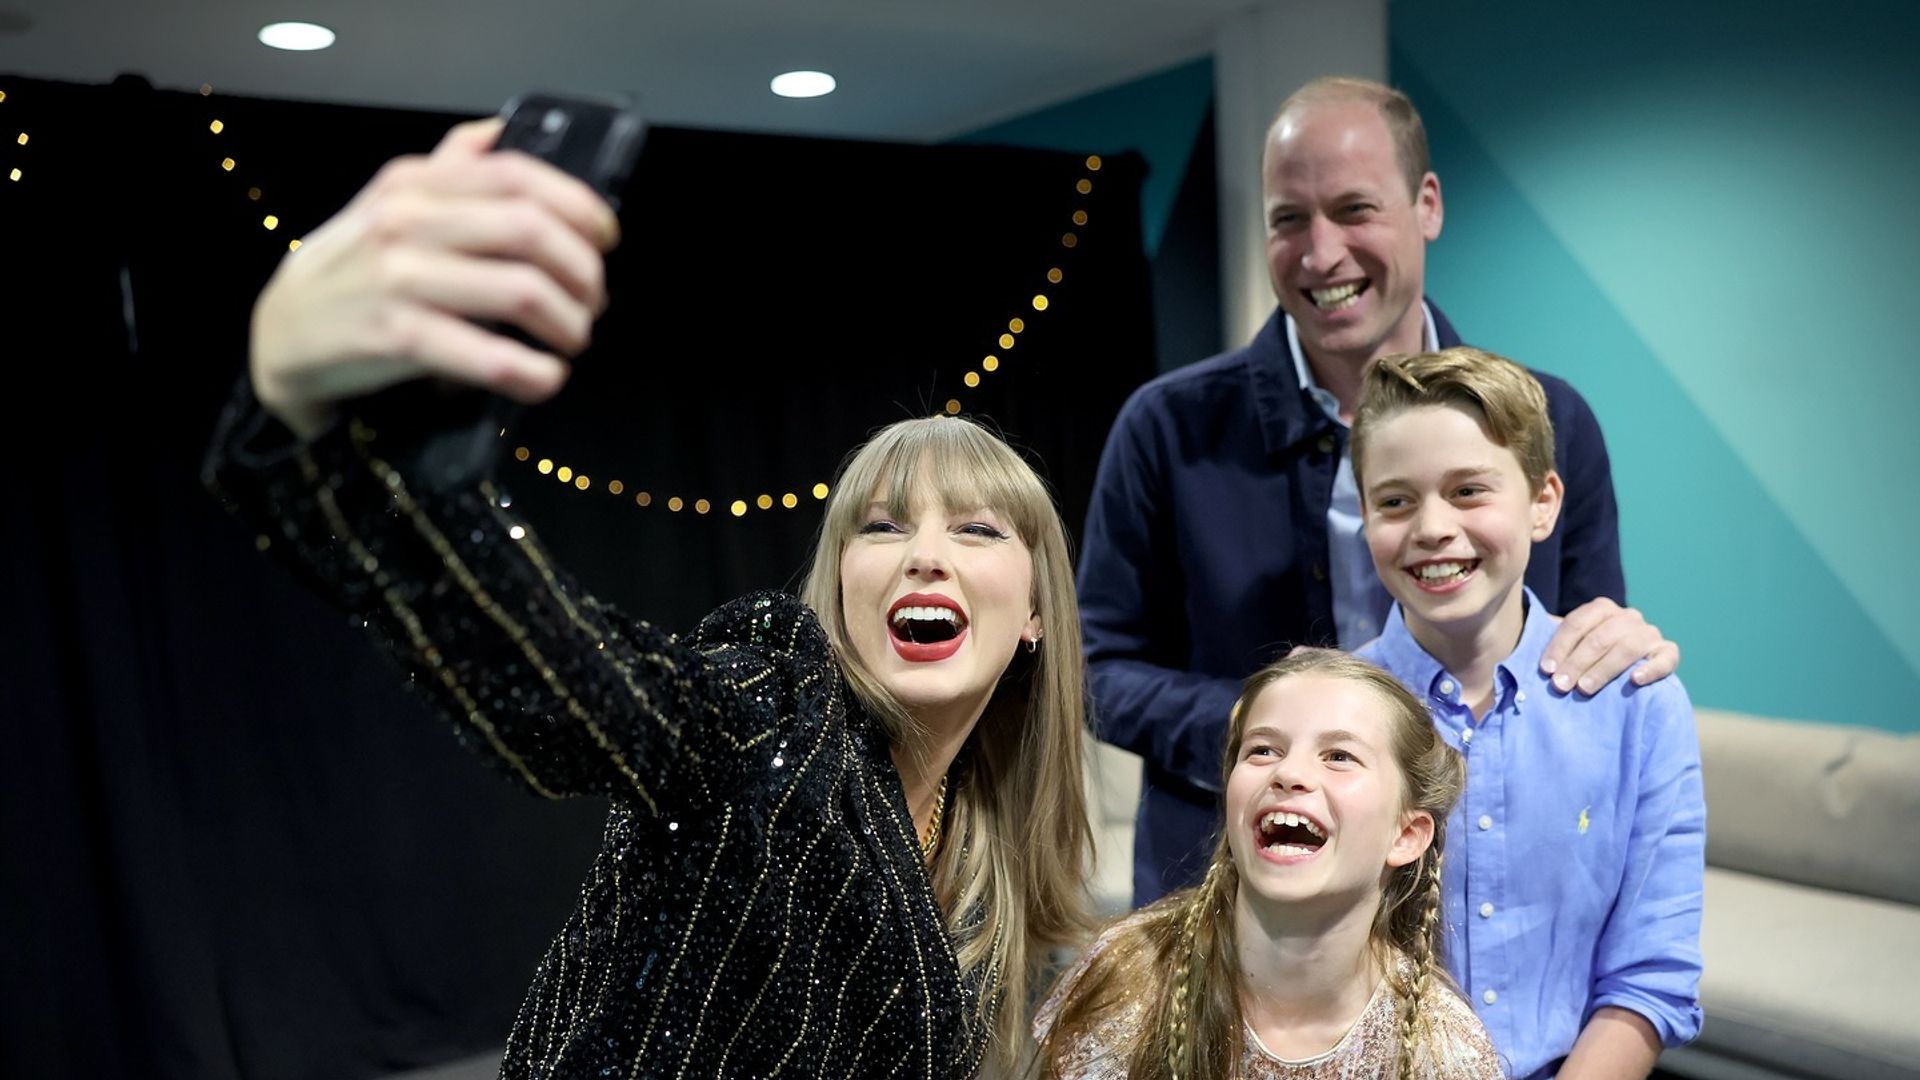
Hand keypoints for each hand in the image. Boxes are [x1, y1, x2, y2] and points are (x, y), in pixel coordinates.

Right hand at [249, 118, 621, 438]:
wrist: (282, 333)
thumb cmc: (355, 269)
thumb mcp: (392, 204)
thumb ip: (448, 169)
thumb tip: (498, 131)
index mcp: (416, 183)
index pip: (518, 175)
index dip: (580, 207)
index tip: (606, 239)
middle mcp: (407, 221)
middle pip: (531, 231)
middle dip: (583, 272)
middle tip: (593, 301)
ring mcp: (400, 279)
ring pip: (522, 291)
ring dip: (569, 324)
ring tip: (572, 340)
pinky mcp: (396, 338)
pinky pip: (489, 357)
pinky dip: (534, 374)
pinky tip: (545, 378)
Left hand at [1540, 597, 1679, 695]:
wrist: (1629, 667)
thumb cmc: (1588, 658)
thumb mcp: (1571, 646)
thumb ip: (1553, 645)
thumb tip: (1516, 656)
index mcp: (1601, 609)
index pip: (1577, 623)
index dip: (1559, 646)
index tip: (1545, 670)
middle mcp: (1628, 617)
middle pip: (1600, 637)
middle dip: (1577, 662)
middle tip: (1560, 685)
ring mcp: (1649, 634)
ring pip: (1628, 647)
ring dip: (1604, 669)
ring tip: (1585, 688)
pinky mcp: (1668, 653)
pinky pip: (1666, 658)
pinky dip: (1650, 669)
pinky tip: (1634, 681)